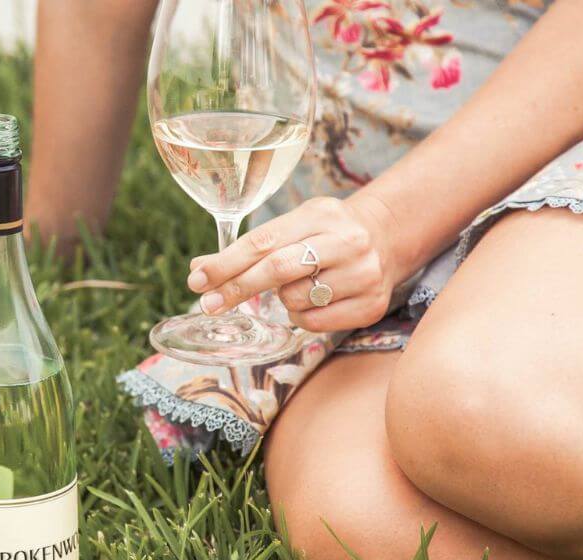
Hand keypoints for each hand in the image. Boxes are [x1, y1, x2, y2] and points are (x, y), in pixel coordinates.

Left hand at [186, 195, 402, 332]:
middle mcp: (346, 242)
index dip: (225, 263)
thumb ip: (249, 247)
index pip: (263, 241)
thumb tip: (200, 269)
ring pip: (294, 300)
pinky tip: (314, 299)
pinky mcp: (370, 305)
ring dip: (281, 300)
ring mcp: (362, 274)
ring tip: (298, 285)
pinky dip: (303, 315)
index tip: (197, 280)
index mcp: (320, 214)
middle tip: (209, 303)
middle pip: (276, 270)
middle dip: (237, 288)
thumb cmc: (325, 234)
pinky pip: (314, 322)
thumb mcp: (291, 226)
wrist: (386, 239)